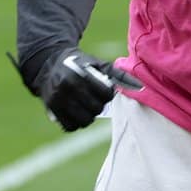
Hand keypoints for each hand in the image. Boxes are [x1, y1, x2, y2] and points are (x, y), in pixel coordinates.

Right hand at [10, 48, 142, 131]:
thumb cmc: (80, 64)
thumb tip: (141, 87)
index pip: (104, 94)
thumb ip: (118, 74)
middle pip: (95, 109)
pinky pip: (70, 127)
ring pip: (84, 121)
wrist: (49, 64)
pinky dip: (76, 123)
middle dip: (99, 105)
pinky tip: (78, 113)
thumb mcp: (97, 64)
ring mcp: (57, 100)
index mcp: (80, 75)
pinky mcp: (51, 110)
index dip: (108, 94)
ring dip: (89, 116)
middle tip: (96, 99)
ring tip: (88, 107)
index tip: (104, 90)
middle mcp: (67, 88)